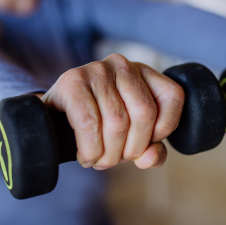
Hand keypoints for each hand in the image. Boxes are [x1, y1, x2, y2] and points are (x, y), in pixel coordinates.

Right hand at [41, 54, 183, 169]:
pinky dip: (90, 149)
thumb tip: (150, 157)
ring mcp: (96, 69)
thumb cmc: (99, 125)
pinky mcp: (72, 80)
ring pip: (117, 121)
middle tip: (116, 159)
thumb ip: (150, 148)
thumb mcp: (130, 135)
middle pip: (144, 113)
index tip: (145, 143)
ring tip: (99, 159)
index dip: (163, 128)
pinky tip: (86, 155)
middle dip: (132, 148)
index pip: (172, 96)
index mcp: (144, 73)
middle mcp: (122, 65)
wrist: (53, 118)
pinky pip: (90, 123)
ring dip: (108, 154)